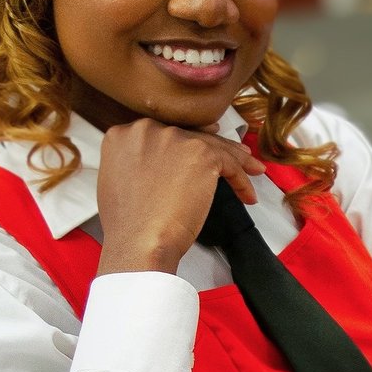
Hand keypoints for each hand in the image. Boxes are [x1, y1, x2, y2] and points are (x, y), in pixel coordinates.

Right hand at [95, 117, 265, 275]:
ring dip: (237, 160)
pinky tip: (247, 193)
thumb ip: (138, 162)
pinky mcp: (202, 154)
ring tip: (251, 170)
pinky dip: (242, 179)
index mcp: (123, 135)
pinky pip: (230, 162)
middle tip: (232, 157)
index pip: (165, 134)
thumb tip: (164, 162)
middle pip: (191, 135)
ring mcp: (175, 139)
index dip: (186, 143)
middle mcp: (147, 130)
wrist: (139, 242)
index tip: (199, 147)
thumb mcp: (120, 180)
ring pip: (214, 146)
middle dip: (214, 147)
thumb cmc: (130, 224)